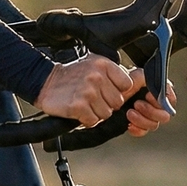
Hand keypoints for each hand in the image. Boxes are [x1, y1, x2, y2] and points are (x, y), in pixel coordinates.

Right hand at [35, 57, 174, 134]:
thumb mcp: (95, 65)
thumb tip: (141, 81)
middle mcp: (97, 76)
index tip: (104, 90)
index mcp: (104, 64)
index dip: (116, 91)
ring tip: (84, 103)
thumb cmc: (72, 76)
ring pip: (106, 113)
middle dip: (106, 104)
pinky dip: (86, 119)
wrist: (45, 82)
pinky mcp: (78, 106)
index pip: (126, 85)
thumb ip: (115, 74)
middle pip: (117, 102)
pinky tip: (78, 110)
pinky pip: (93, 121)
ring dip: (95, 113)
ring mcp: (87, 91)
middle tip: (91, 98)